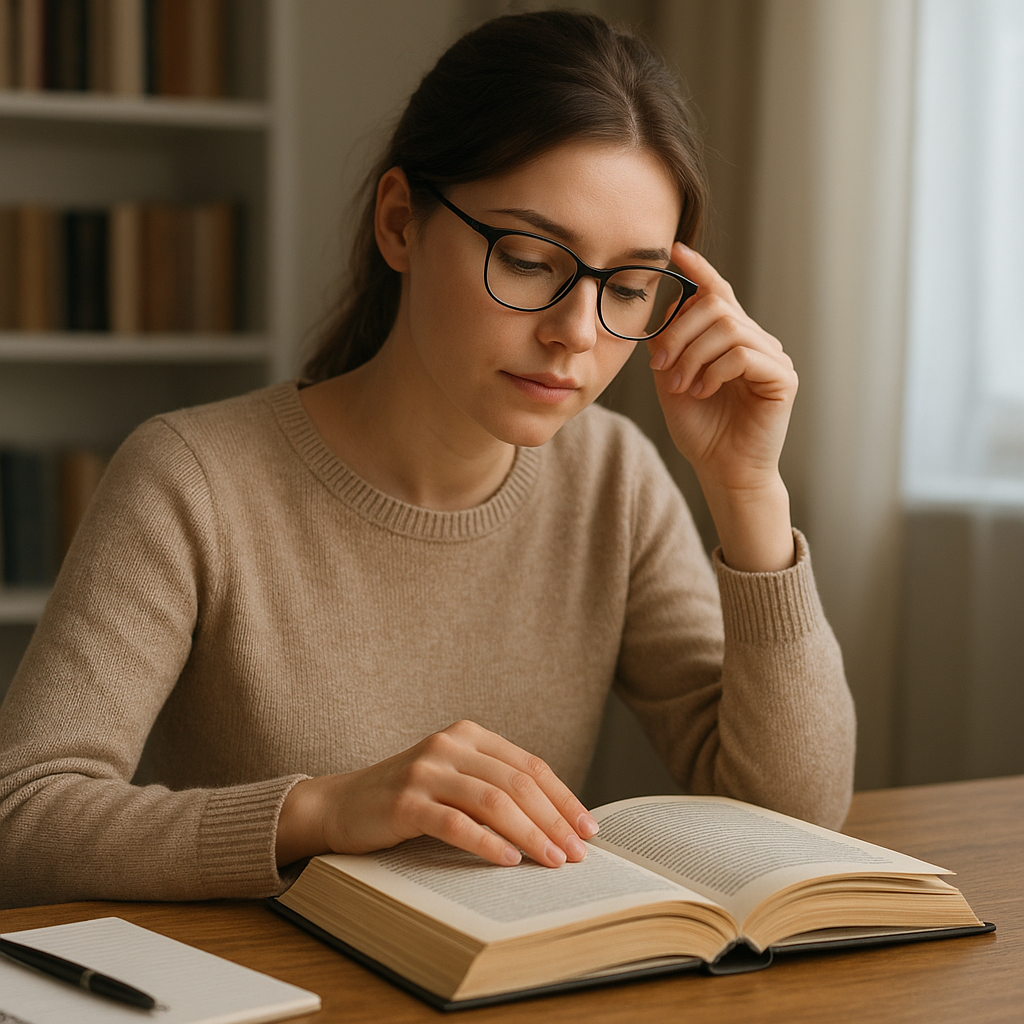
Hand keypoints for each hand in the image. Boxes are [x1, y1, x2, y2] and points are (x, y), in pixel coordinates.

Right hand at [276, 720, 598, 868]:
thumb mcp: (455, 779)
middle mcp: (449, 745)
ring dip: (530, 835)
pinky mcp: (406, 801)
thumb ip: (495, 786)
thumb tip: (557, 821)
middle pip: (517, 784)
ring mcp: (426, 770)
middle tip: (576, 853)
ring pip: (493, 801)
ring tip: (551, 861)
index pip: (530, 766)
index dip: (564, 799)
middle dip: (554, 821)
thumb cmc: (409, 798)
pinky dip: (487, 843)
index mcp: (469, 734)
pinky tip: (508, 860)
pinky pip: (456, 823)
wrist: (342, 804)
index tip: (588, 829)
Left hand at [646, 243, 797, 570]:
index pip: (718, 293)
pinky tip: (704, 391)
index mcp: (732, 338)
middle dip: (679, 331)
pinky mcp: (782, 379)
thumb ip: (670, 345)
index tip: (676, 251)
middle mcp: (757, 341)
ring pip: (727, 328)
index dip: (699, 270)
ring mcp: (773, 358)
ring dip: (693, 355)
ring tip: (683, 385)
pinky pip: (742, 354)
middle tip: (660, 364)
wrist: (722, 471)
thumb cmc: (700, 429)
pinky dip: (715, 370)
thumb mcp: (673, 380)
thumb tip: (669, 307)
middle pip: (716, 306)